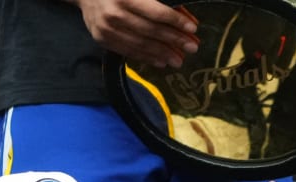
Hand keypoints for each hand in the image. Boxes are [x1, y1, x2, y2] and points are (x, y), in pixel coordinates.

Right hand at [75, 0, 199, 67]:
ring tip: (178, 60)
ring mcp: (106, 30)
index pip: (156, 13)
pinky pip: (128, 52)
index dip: (175, 21)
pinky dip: (146, 58)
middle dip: (174, 40)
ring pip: (140, 44)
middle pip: (150, 31)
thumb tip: (179, 13)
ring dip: (162, 54)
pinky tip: (160, 62)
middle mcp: (114, 15)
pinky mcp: (102, 40)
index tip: (192, 28)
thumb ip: (154, 0)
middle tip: (192, 47)